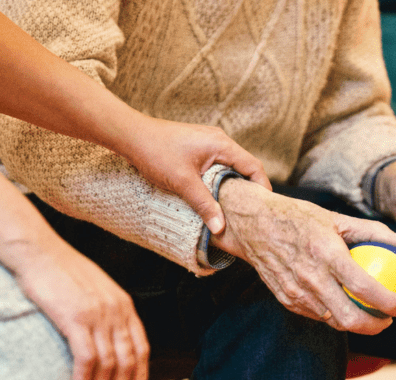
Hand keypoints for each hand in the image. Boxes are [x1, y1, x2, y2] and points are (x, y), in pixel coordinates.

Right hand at [8, 238, 149, 379]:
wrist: (39, 252)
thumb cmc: (62, 269)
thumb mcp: (97, 289)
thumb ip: (107, 311)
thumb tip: (108, 338)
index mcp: (124, 303)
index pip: (142, 347)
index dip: (140, 375)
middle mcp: (116, 310)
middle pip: (128, 360)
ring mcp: (97, 314)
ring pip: (108, 363)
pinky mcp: (75, 318)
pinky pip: (86, 358)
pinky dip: (84, 379)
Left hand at [120, 116, 271, 233]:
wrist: (131, 135)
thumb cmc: (156, 152)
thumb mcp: (183, 183)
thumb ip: (204, 205)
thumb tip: (221, 228)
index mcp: (222, 144)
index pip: (253, 166)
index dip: (262, 188)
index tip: (264, 208)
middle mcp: (219, 140)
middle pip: (244, 167)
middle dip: (249, 189)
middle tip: (250, 213)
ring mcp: (208, 142)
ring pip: (230, 167)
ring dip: (233, 186)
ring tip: (234, 208)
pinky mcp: (198, 147)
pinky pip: (217, 165)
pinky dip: (220, 180)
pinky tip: (214, 196)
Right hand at [210, 179, 395, 334]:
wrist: (253, 225)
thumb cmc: (298, 218)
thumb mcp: (336, 218)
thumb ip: (374, 232)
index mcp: (326, 253)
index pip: (364, 287)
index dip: (389, 303)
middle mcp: (310, 277)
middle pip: (349, 317)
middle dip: (376, 326)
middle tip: (390, 319)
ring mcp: (296, 292)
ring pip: (333, 321)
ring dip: (356, 323)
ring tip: (371, 315)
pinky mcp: (286, 299)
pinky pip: (317, 315)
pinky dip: (334, 315)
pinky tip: (345, 307)